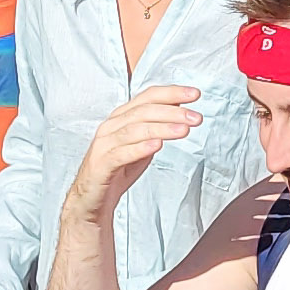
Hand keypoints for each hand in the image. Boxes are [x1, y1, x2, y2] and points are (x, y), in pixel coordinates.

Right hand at [66, 85, 202, 213]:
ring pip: (135, 130)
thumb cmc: (119, 168)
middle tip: (195, 117)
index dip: (171, 93)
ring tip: (184, 130)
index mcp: (122, 116)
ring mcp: (105, 143)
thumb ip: (157, 127)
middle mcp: (112, 125)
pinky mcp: (102, 163)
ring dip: (162, 128)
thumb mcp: (143, 143)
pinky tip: (157, 145)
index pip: (147, 97)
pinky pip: (122, 153)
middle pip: (144, 111)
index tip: (195, 94)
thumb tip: (181, 109)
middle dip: (172, 112)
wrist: (93, 196)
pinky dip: (140, 148)